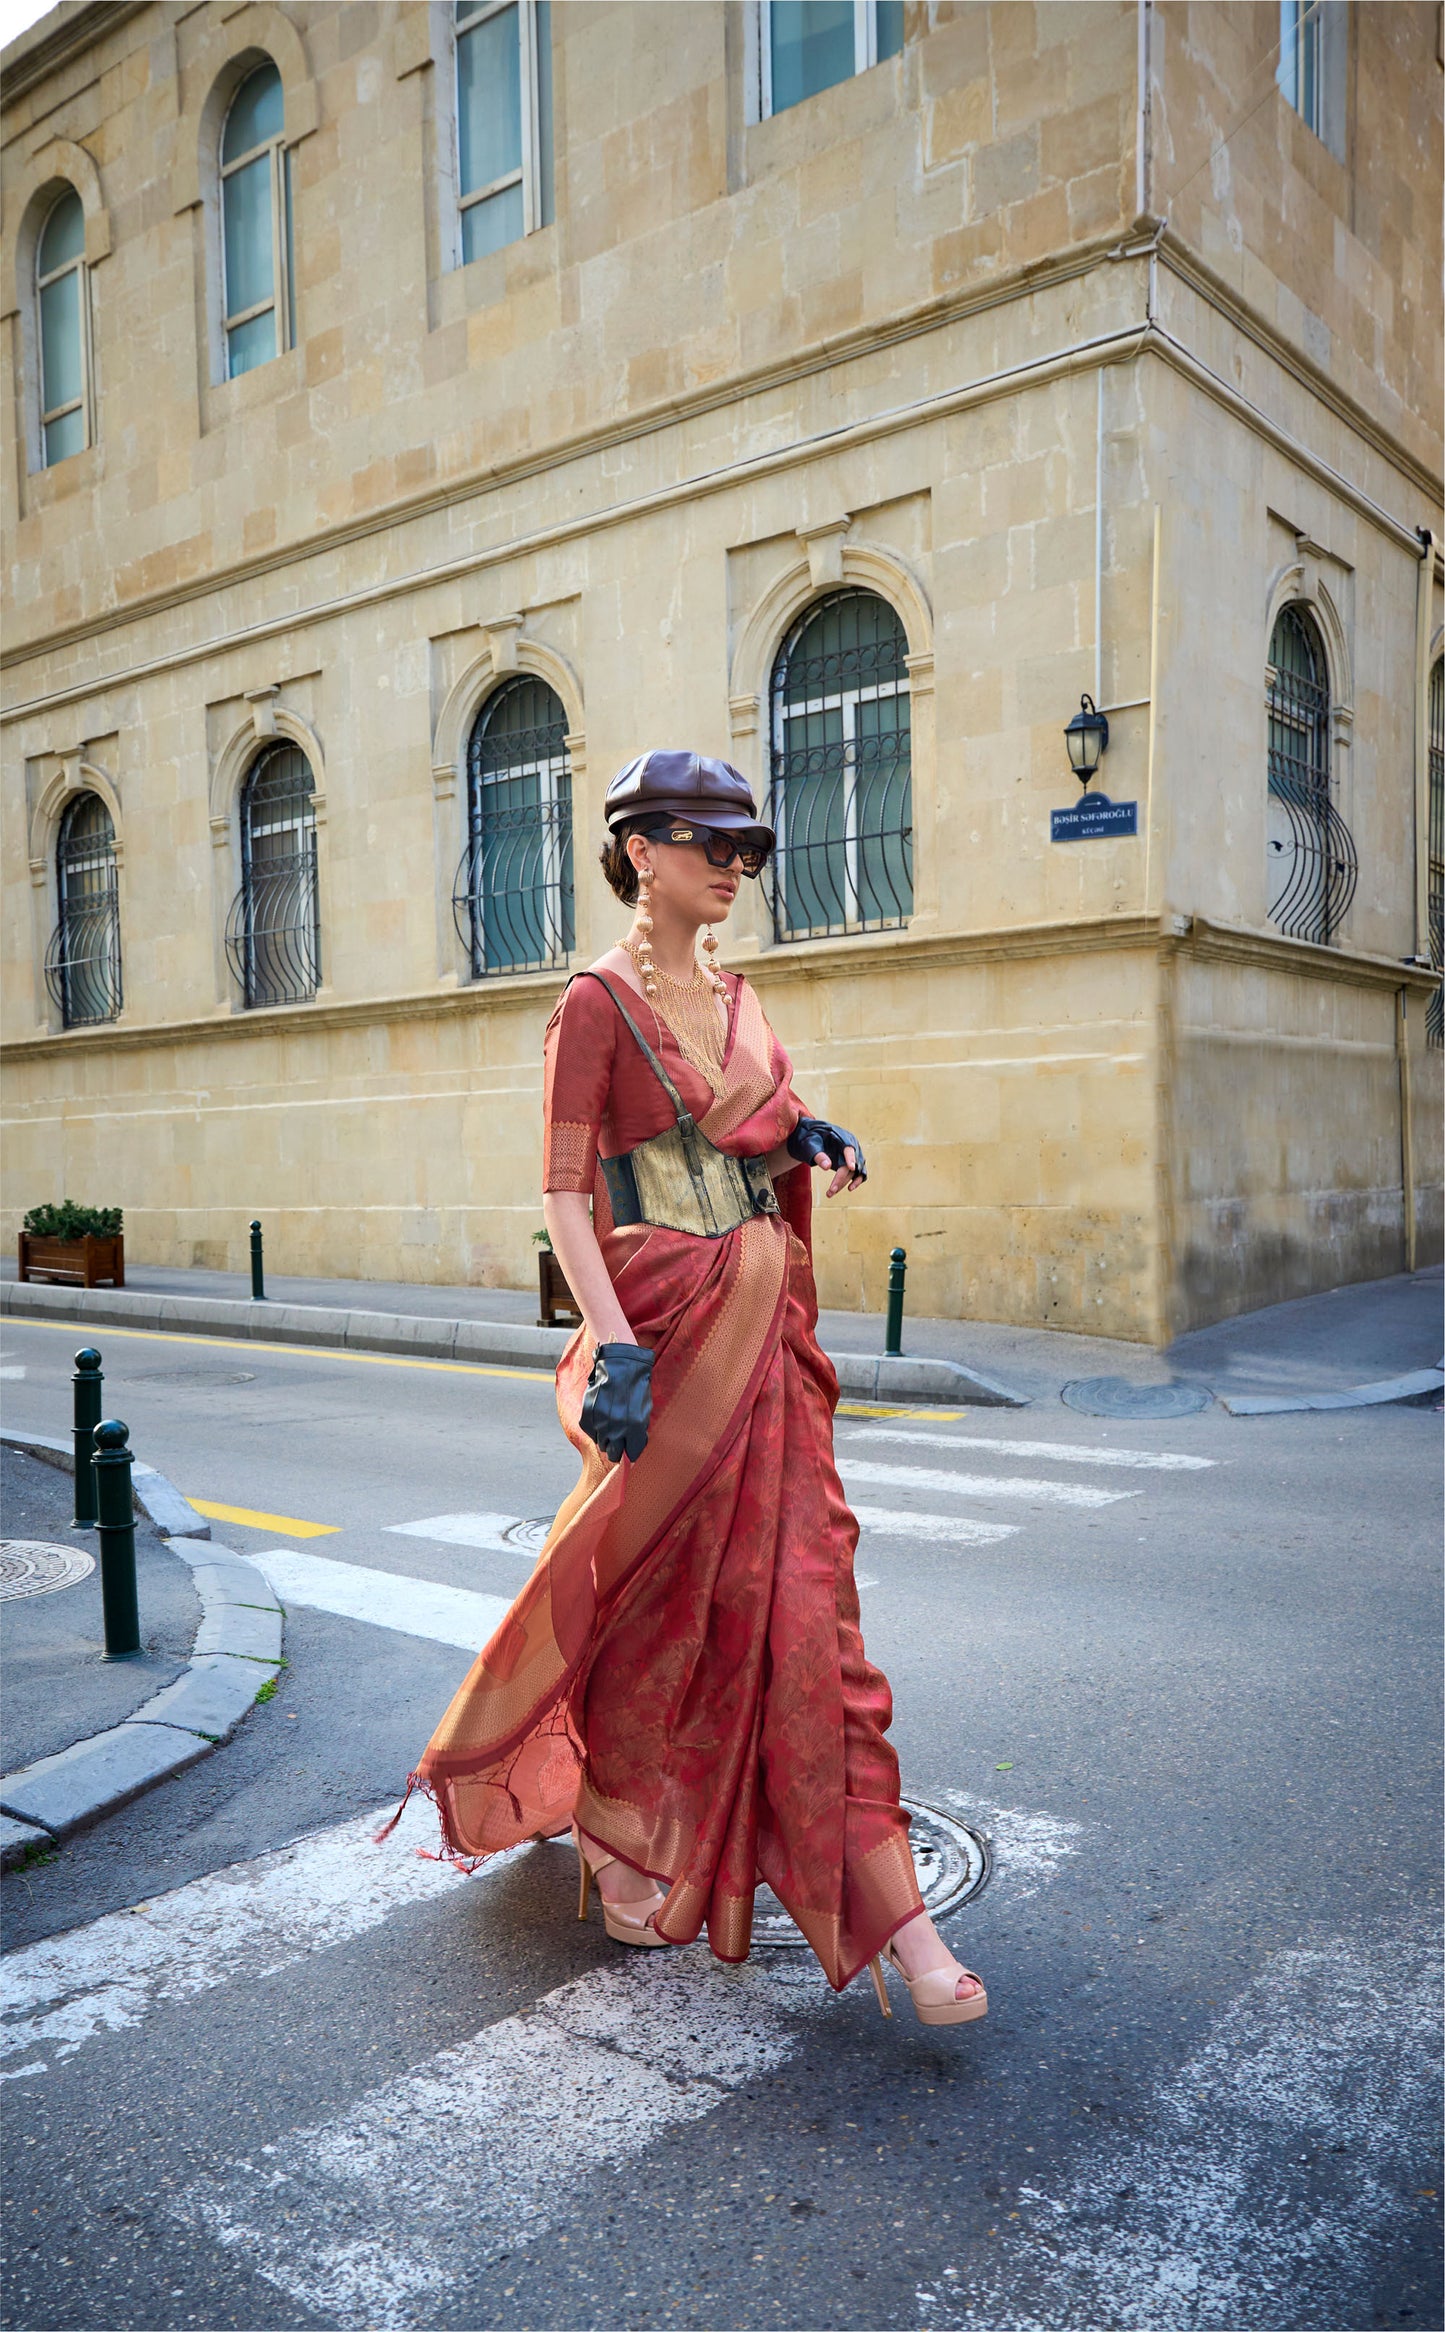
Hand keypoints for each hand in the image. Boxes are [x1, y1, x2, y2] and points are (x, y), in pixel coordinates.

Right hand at [579, 1341, 654, 1462]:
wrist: (619, 1364)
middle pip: (614, 1453)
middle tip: (619, 1443)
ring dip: (606, 1438)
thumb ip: (639, 1430)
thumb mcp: (644, 1409)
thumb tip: (633, 1446)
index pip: (632, 1452)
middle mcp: (617, 1428)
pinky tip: (602, 1418)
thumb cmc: (635, 1386)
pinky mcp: (588, 1416)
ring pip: (601, 1444)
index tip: (630, 1451)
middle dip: (617, 1450)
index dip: (631, 1453)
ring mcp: (600, 1422)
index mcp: (635, 1427)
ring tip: (611, 1425)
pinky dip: (595, 1429)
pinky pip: (590, 1432)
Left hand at [786, 1115, 866, 1195]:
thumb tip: (827, 1166)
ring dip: (845, 1183)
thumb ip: (819, 1155)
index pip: (849, 1148)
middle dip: (841, 1179)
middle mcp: (852, 1146)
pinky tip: (849, 1188)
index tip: (851, 1168)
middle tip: (830, 1191)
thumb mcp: (811, 1145)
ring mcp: (854, 1155)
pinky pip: (859, 1174)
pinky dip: (856, 1181)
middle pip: (851, 1164)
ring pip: (855, 1172)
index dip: (851, 1158)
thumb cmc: (811, 1139)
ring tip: (831, 1193)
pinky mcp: (852, 1163)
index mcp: (843, 1137)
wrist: (812, 1138)